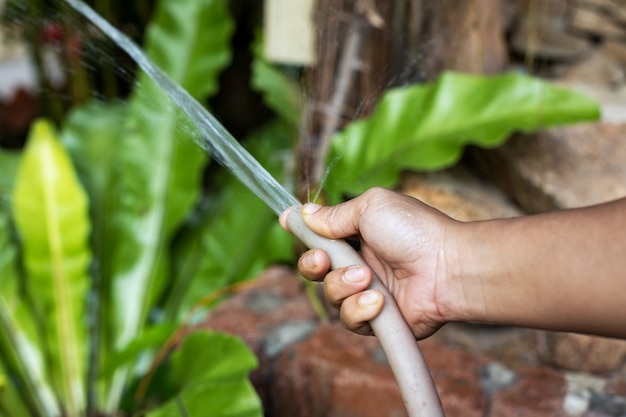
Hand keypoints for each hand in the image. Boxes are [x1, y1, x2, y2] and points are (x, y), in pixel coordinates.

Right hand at [280, 188, 463, 338]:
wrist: (447, 267)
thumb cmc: (415, 231)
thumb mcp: (371, 207)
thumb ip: (334, 214)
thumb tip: (303, 212)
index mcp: (358, 235)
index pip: (320, 240)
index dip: (305, 237)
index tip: (288, 225)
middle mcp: (359, 264)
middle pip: (316, 271)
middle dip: (313, 265)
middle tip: (324, 260)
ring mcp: (366, 292)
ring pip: (330, 296)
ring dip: (343, 286)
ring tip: (367, 277)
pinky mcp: (376, 319)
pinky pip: (349, 320)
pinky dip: (360, 309)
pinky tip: (379, 300)